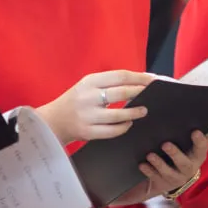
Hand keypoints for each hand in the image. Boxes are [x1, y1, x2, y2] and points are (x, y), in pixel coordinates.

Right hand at [35, 71, 153, 144]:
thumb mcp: (88, 86)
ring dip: (135, 113)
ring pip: (119, 115)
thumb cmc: (76, 101)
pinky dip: (124, 127)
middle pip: (122, 92)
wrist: (52, 120)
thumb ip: (109, 84)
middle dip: (141, 93)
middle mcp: (88, 97)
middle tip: (154, 95)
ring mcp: (88, 115)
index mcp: (89, 81)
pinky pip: (112, 131)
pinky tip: (129, 124)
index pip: (120, 76)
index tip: (155, 80)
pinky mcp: (88, 131)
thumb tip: (139, 83)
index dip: (140, 78)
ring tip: (143, 111)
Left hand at [139, 132, 207, 196]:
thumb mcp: (187, 141)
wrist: (168, 176)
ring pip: (169, 172)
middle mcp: (189, 167)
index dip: (200, 141)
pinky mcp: (162, 183)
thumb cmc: (179, 151)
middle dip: (175, 154)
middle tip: (165, 144)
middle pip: (185, 163)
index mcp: (197, 154)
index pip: (202, 147)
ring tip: (150, 154)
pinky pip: (154, 178)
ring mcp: (176, 177)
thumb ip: (194, 128)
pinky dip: (148, 171)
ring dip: (159, 163)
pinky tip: (141, 164)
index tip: (195, 131)